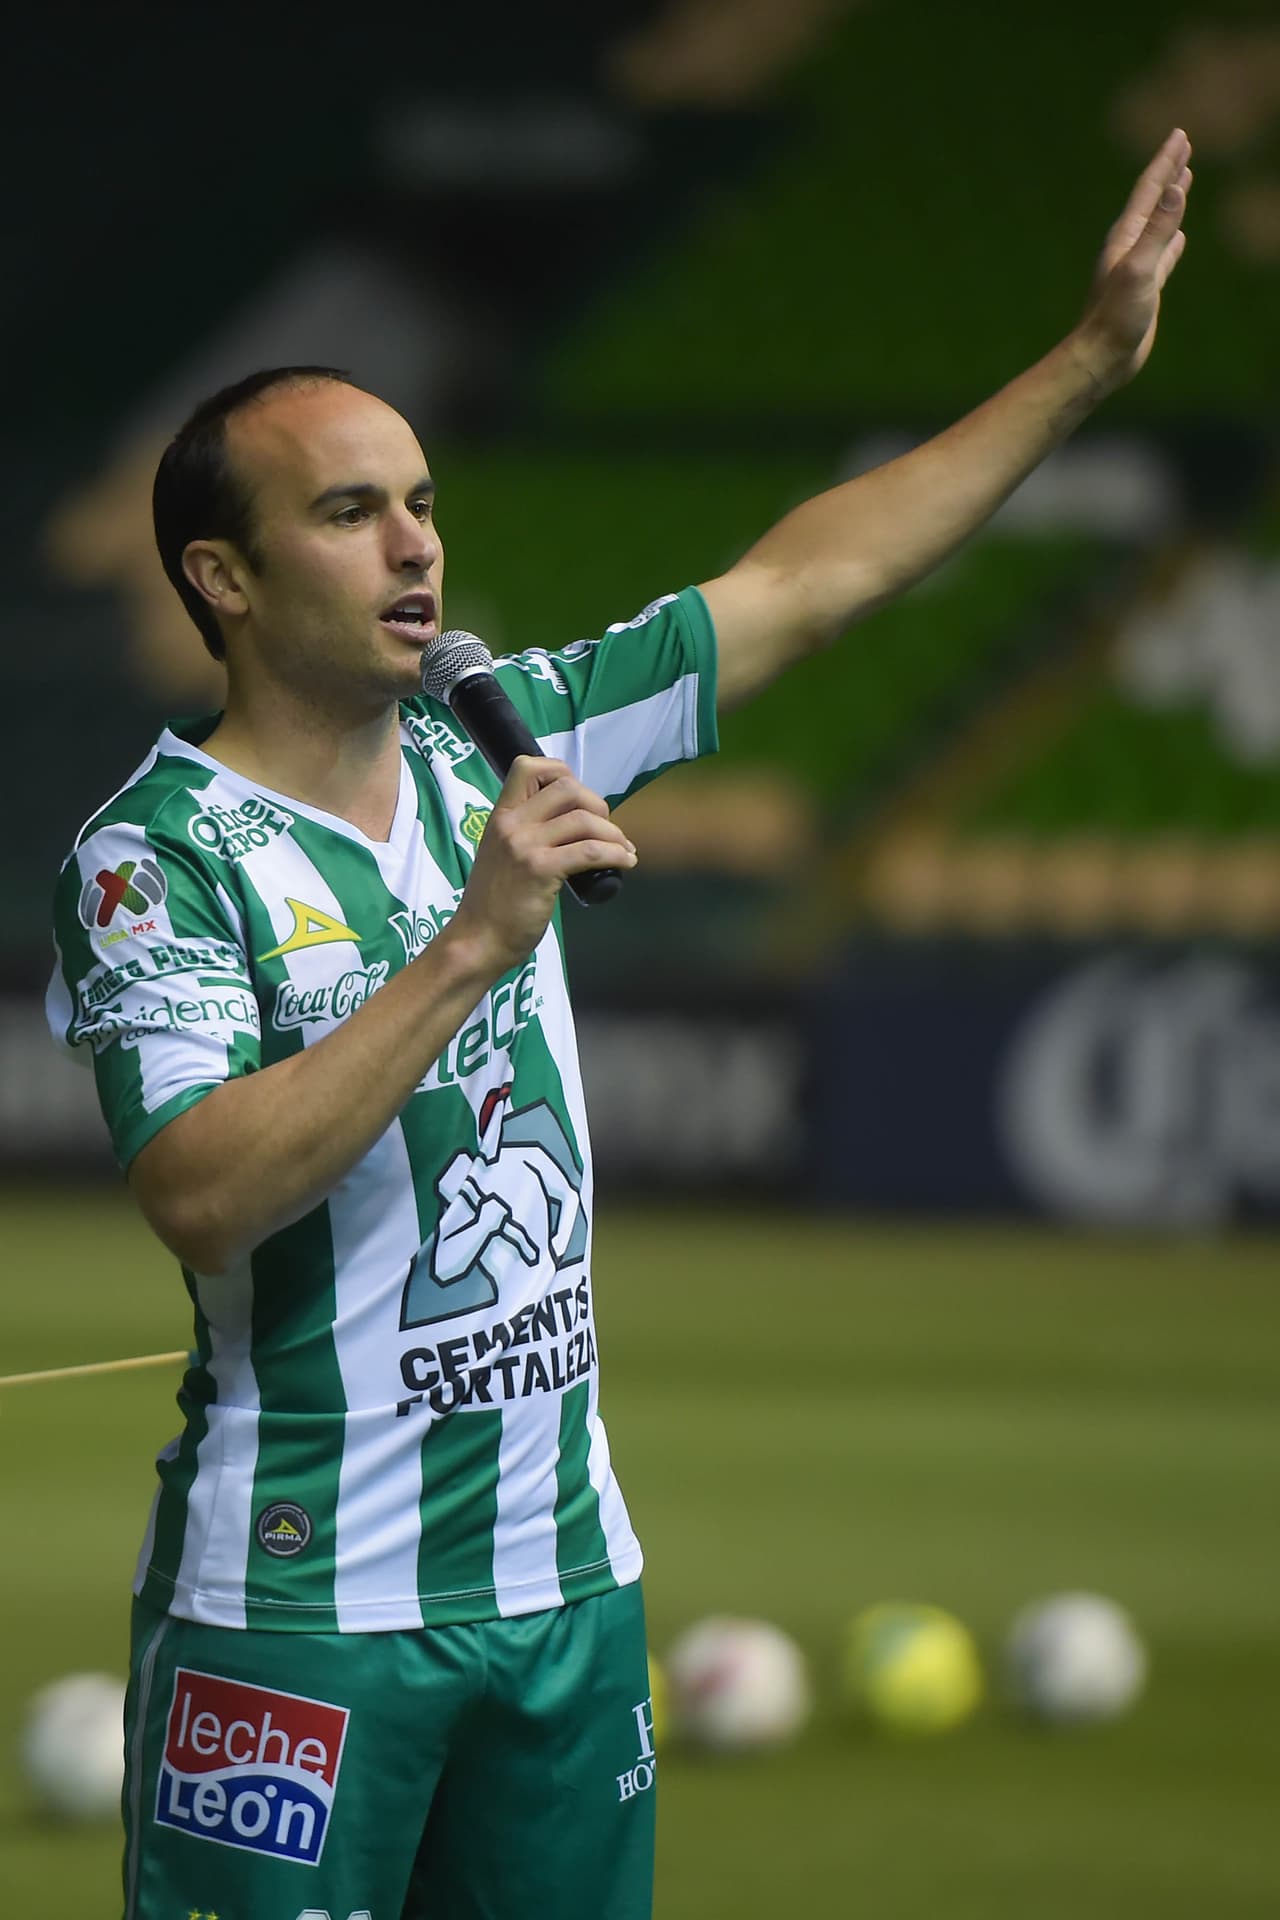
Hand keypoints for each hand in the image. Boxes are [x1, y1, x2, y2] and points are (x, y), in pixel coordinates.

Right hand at [451, 756, 637, 973]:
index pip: (528, 766)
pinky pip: (590, 851)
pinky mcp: (541, 871)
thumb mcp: (500, 855)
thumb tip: (570, 823)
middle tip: (605, 830)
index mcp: (500, 816)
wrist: (477, 940)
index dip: (561, 773)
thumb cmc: (492, 904)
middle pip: (567, 787)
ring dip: (613, 833)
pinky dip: (616, 854)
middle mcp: (511, 824)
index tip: (578, 799)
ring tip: (622, 849)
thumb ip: (525, 834)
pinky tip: (625, 862)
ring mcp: (525, 846)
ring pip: (584, 819)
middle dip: (597, 805)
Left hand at [1074, 128, 1191, 393]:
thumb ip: (1158, 230)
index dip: (1166, 161)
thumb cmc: (1115, 318)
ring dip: (1171, 202)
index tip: (1180, 135)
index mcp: (1126, 237)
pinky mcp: (1145, 287)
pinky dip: (1173, 241)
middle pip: (1153, 199)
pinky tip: (1179, 238)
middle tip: (1183, 145)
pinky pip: (1163, 254)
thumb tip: (1175, 189)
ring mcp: (1137, 266)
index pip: (1149, 189)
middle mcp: (1129, 247)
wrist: (1101, 357)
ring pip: (1158, 224)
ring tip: (1183, 181)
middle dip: (1168, 171)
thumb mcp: (1140, 269)